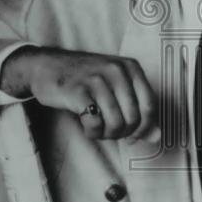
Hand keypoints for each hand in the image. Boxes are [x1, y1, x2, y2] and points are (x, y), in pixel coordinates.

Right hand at [0, 46, 159, 141]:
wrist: (45, 65)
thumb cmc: (83, 77)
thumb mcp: (115, 87)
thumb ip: (138, 109)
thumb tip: (156, 136)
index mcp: (130, 67)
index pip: (150, 106)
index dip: (143, 127)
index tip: (132, 135)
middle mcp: (117, 70)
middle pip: (134, 119)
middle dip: (122, 132)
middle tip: (108, 129)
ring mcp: (97, 79)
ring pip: (116, 124)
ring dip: (106, 134)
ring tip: (97, 126)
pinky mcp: (78, 91)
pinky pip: (96, 124)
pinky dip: (92, 132)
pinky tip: (86, 124)